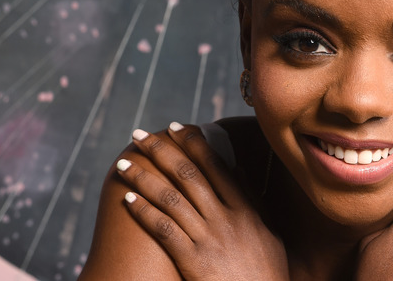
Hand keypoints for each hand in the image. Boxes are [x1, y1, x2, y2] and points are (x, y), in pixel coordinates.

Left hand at [115, 123, 288, 280]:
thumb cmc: (266, 272)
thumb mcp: (269, 232)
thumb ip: (254, 200)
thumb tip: (239, 169)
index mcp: (246, 208)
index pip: (216, 165)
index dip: (193, 143)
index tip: (175, 126)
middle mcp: (226, 218)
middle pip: (188, 175)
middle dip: (160, 151)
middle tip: (139, 134)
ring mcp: (209, 239)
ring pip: (170, 198)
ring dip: (143, 177)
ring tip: (123, 163)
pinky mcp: (193, 261)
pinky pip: (163, 230)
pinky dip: (144, 212)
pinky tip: (127, 199)